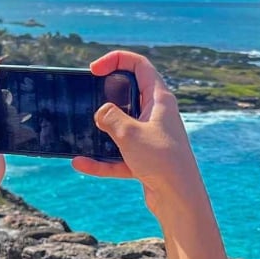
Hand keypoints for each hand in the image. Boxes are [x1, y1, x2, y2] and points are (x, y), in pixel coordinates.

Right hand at [70, 51, 205, 221]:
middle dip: (106, 94)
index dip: (116, 59)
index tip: (94, 69)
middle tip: (87, 97)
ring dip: (101, 130)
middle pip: (129, 94)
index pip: (139, 65)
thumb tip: (100, 113)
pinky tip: (80, 163)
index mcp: (159, 99)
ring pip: (121, 126)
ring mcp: (150, 137)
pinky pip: (118, 155)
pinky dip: (101, 160)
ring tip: (80, 130)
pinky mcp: (144, 159)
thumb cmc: (162, 161)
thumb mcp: (129, 133)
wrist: (179, 199)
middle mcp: (156, 115)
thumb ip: (110, 117)